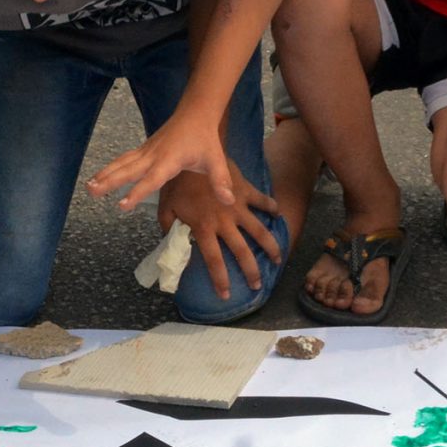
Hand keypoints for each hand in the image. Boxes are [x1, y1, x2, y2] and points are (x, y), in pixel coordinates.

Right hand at [87, 113, 236, 212]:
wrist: (196, 112)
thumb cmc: (205, 138)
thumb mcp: (216, 160)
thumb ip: (221, 182)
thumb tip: (229, 202)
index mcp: (169, 159)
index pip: (151, 179)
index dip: (137, 192)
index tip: (122, 205)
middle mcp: (153, 155)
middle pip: (128, 169)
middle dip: (109, 181)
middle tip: (92, 193)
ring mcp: (146, 151)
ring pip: (122, 163)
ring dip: (105, 174)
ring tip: (89, 188)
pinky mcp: (144, 149)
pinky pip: (124, 159)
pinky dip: (111, 168)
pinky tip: (99, 177)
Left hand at [158, 170, 281, 302]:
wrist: (193, 151)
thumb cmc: (177, 181)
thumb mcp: (166, 208)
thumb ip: (169, 228)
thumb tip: (172, 243)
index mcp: (204, 229)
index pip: (214, 261)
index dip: (221, 280)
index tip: (227, 295)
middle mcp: (225, 222)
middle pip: (242, 252)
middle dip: (251, 272)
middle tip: (257, 285)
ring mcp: (238, 207)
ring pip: (259, 231)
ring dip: (270, 247)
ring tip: (278, 260)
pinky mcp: (246, 191)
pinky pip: (263, 201)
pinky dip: (272, 209)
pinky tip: (280, 217)